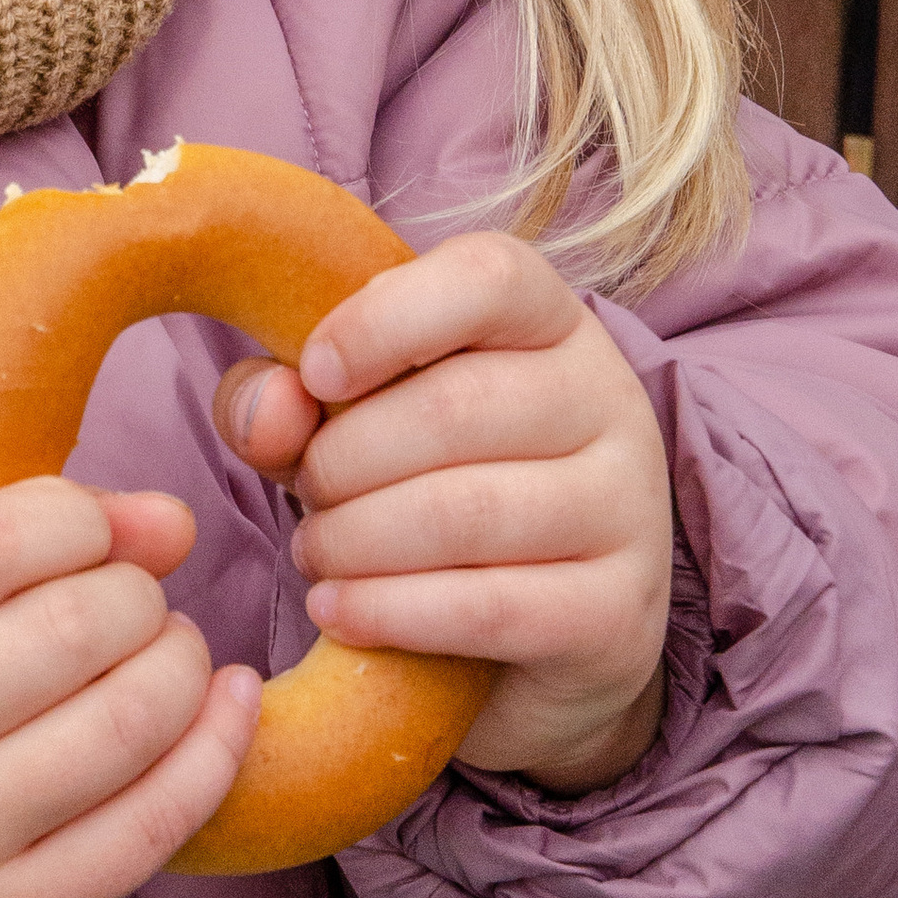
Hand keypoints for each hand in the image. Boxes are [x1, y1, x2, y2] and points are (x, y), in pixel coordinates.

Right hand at [0, 483, 263, 897]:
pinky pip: (151, 829)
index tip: (95, 533)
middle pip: (68, 631)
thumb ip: (10, 533)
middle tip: (133, 603)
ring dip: (180, 664)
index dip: (74, 520)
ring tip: (171, 651)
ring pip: (123, 727)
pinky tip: (228, 702)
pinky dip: (215, 750)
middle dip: (135, 595)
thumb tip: (169, 520)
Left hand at [212, 232, 670, 793]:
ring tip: (314, 552)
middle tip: (307, 494)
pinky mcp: (619, 610)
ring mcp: (628, 507)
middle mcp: (608, 399)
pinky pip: (489, 607)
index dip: (385, 319)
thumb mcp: (352, 417)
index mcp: (549, 319)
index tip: (314, 373)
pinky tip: (337, 609)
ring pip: (466, 513)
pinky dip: (389, 611)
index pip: (488, 278)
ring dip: (355, 541)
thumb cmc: (428, 480)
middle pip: (454, 408)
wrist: (542, 619)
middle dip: (342, 460)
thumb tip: (270, 410)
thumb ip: (291, 396)